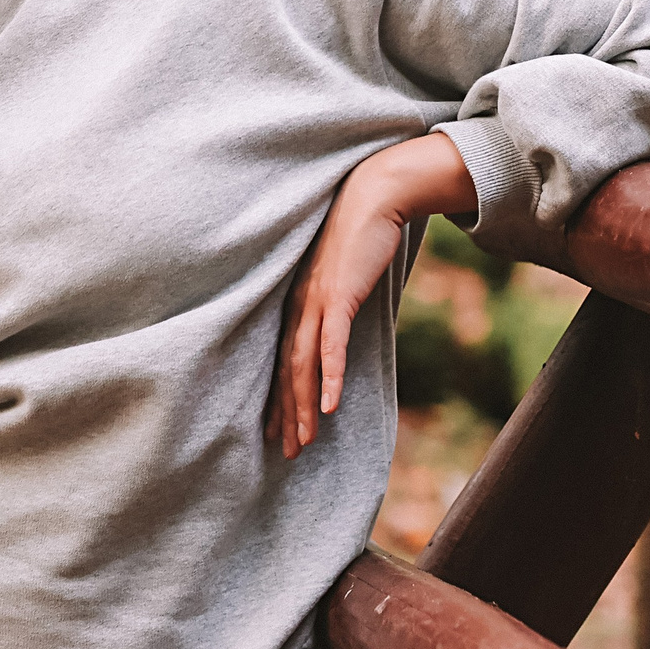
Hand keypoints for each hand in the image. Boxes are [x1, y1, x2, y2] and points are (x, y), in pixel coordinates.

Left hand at [268, 132, 478, 459]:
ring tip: (303, 441)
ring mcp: (317, 302)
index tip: (277, 431)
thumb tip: (338, 319)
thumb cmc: (359, 234)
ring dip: (304, 407)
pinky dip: (330, 376)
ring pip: (305, 365)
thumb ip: (336, 299)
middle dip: (287, 415)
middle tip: (286, 452)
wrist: (372, 196)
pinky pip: (331, 343)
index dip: (280, 399)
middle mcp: (300, 306)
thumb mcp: (342, 273)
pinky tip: (330, 405)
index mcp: (299, 303)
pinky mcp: (339, 295)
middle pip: (288, 370)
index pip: (283, 360)